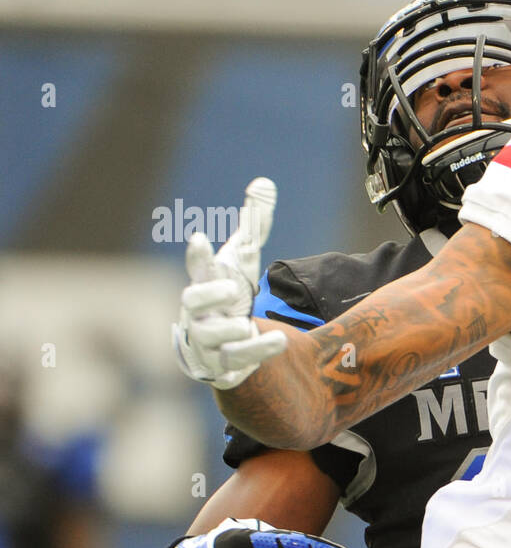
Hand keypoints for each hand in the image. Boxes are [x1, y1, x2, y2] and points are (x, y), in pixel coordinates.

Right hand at [173, 177, 286, 388]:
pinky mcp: (222, 364)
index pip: (197, 266)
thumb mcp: (243, 258)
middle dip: (207, 294)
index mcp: (206, 283)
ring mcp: (208, 339)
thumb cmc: (228, 293)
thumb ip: (253, 224)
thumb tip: (265, 183)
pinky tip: (281, 340)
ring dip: (229, 328)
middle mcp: (200, 311)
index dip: (198, 255)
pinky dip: (257, 350)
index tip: (200, 238)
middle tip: (231, 290)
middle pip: (191, 301)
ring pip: (210, 335)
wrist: (222, 343)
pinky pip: (235, 360)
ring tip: (244, 323)